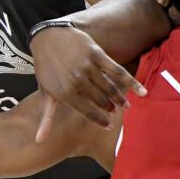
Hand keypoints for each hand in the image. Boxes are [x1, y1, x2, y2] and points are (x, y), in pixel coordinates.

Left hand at [29, 25, 144, 140]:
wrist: (46, 37)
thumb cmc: (45, 67)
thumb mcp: (44, 93)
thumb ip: (46, 118)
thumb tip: (38, 141)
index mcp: (65, 93)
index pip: (87, 112)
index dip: (99, 120)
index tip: (108, 126)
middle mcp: (77, 81)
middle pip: (100, 100)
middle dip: (110, 107)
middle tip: (116, 111)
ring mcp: (88, 67)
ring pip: (109, 87)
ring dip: (120, 98)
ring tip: (126, 106)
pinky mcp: (97, 54)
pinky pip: (117, 71)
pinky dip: (132, 82)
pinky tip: (142, 91)